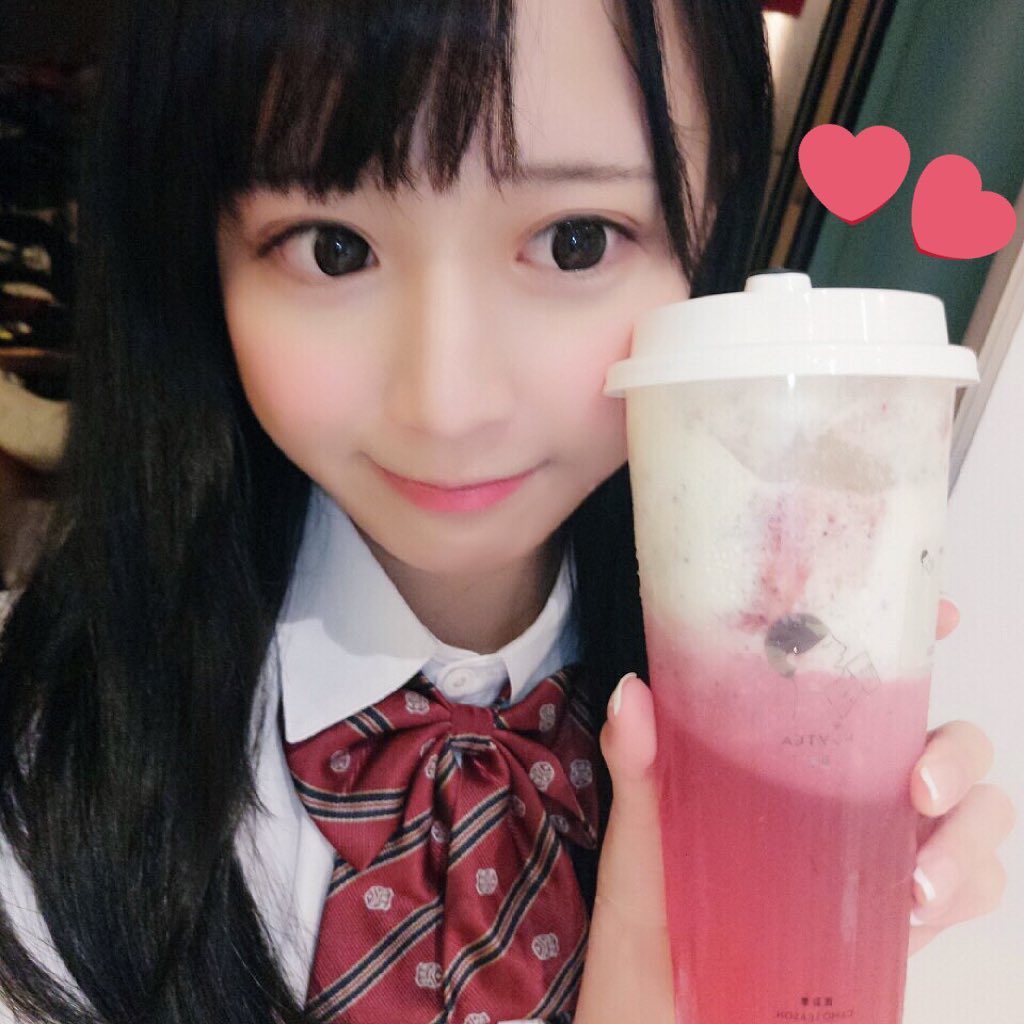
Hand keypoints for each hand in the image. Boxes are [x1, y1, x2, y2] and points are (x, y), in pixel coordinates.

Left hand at [574, 600, 1014, 1022]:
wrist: (665, 992)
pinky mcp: (901, 908)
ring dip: (970, 837)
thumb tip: (632, 691)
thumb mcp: (642, 820)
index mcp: (797, 746)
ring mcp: (884, 844)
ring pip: (977, 813)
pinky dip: (966, 889)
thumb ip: (638, 759)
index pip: (871, 678)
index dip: (921, 638)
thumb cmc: (655, 895)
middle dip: (957, 753)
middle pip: (947, 740)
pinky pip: (971, 887)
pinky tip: (920, 907)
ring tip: (917, 881)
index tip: (945, 616)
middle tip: (917, 786)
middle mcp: (854, 784)